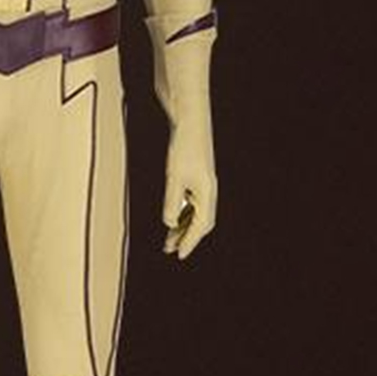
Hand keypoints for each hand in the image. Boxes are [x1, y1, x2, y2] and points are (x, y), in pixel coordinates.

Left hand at [161, 114, 215, 260]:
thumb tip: (169, 222)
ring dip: (182, 225)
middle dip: (186, 237)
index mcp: (207, 193)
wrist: (190, 120)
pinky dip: (182, 212)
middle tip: (170, 250)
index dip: (190, 242)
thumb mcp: (174, 178)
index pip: (200, 226)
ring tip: (168, 238)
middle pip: (200, 222)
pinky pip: (191, 201)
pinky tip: (172, 216)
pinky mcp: (196, 174)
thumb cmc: (184, 147)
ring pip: (195, 212)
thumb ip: (172, 202)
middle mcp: (208, 190)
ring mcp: (203, 182)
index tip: (179, 255)